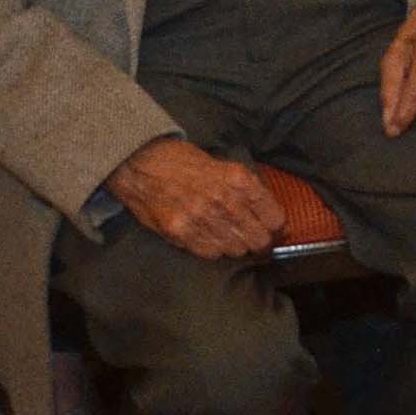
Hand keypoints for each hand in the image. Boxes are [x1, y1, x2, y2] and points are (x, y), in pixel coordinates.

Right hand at [112, 135, 285, 258]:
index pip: (275, 217)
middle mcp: (224, 200)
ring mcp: (202, 218)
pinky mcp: (181, 232)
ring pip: (236, 249)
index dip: (275, 225)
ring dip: (236, 246)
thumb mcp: (223, 164)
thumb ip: (245, 188)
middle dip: (259, 241)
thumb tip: (268, 213)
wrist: (140, 163)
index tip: (271, 227)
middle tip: (254, 239)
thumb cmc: (182, 161)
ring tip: (230, 237)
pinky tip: (209, 238)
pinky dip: (214, 249)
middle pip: (259, 238)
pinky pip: (211, 253)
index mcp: (239, 179)